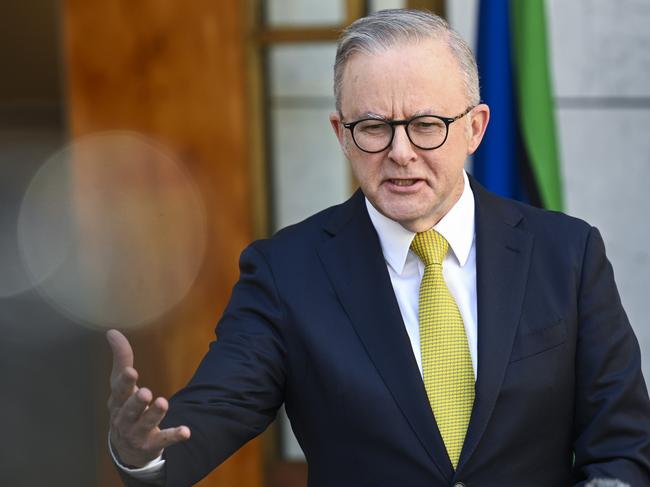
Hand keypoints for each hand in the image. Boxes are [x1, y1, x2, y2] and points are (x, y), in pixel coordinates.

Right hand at [106, 329, 190, 466]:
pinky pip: (164, 440)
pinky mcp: (152, 444)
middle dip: (137, 402)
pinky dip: (174, 436)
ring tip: (163, 403)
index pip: (119, 391)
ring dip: (154, 414)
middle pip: (129, 410)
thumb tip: (112, 332)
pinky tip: (186, 431)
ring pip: (145, 424)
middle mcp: (124, 419)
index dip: (124, 382)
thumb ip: (121, 358)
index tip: (131, 371)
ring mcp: (137, 433)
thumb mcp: (121, 384)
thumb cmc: (124, 407)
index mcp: (117, 402)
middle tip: (146, 392)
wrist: (126, 448)